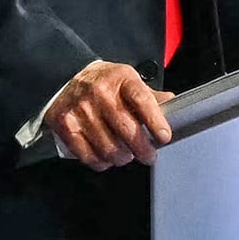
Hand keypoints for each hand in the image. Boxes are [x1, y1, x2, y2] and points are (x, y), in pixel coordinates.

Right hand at [42, 60, 174, 169]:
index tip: (164, 137)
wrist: (66, 77)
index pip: (142, 100)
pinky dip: (101, 162)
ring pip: (108, 146)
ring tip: (126, 156)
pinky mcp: (65, 125)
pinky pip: (87, 154)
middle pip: (126, 128)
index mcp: (121, 78)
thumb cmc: (103, 83)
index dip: (156, 122)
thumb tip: (173, 107)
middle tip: (148, 156)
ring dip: (122, 158)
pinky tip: (107, 159)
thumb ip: (149, 96)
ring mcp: (80, 109)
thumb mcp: (128, 80)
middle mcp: (100, 92)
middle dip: (142, 149)